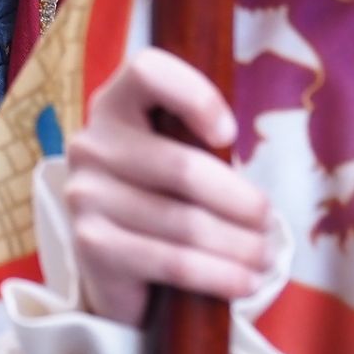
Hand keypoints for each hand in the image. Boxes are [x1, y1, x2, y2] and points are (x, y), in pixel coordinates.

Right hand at [63, 48, 273, 324]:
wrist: (116, 260)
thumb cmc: (161, 196)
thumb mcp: (178, 156)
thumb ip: (202, 148)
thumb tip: (254, 194)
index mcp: (114, 105)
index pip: (147, 72)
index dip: (195, 95)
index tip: (229, 134)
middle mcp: (90, 144)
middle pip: (181, 167)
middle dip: (240, 201)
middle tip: (269, 221)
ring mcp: (84, 194)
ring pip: (183, 223)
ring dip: (239, 246)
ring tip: (266, 258)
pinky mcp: (91, 244)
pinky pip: (171, 261)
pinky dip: (218, 275)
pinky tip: (245, 281)